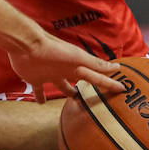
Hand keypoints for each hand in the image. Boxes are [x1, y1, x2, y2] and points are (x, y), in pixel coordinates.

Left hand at [7, 34, 122, 102]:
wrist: (27, 46)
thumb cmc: (53, 50)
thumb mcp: (77, 58)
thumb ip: (95, 64)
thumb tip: (117, 67)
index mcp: (76, 66)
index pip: (97, 77)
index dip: (109, 82)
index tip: (121, 87)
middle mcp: (65, 70)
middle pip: (79, 82)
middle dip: (87, 88)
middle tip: (95, 97)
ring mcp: (50, 74)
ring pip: (61, 86)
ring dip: (67, 91)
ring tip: (73, 99)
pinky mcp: (35, 79)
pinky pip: (39, 90)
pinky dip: (40, 97)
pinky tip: (41, 103)